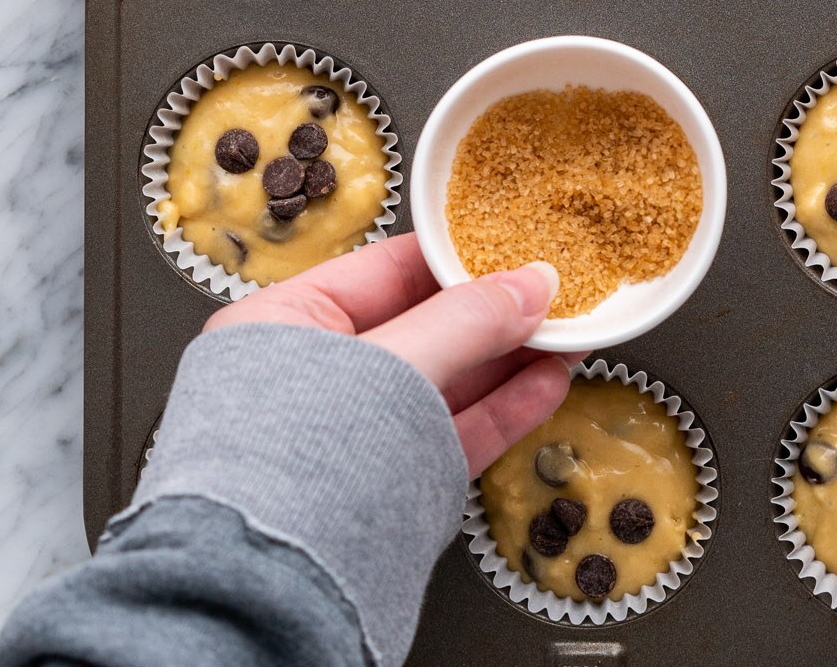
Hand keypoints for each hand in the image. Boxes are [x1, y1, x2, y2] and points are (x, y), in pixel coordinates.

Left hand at [205, 233, 582, 475]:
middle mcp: (315, 376)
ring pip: (447, 382)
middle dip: (495, 312)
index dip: (457, 260)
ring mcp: (354, 433)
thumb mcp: (391, 365)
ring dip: (511, 360)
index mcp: (283, 325)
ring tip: (565, 336)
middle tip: (553, 294)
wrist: (271, 586)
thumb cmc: (287, 469)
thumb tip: (529, 285)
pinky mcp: (388, 482)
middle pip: (424, 326)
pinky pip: (453, 431)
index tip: (515, 251)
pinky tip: (545, 385)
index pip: (385, 271)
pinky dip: (502, 408)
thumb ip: (466, 321)